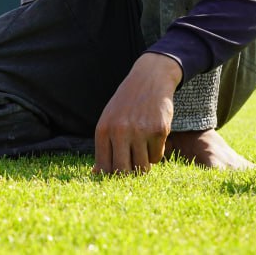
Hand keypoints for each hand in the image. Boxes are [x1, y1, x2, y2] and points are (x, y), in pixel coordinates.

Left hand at [92, 52, 182, 174]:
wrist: (149, 79)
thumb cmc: (126, 105)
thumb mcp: (108, 120)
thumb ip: (104, 146)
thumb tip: (96, 174)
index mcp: (103, 129)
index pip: (104, 167)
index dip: (111, 176)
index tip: (117, 174)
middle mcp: (120, 131)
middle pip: (123, 172)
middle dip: (128, 174)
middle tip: (132, 167)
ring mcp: (140, 131)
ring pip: (142, 167)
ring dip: (143, 162)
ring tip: (142, 147)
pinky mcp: (159, 131)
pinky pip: (157, 157)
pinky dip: (155, 152)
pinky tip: (153, 136)